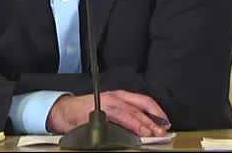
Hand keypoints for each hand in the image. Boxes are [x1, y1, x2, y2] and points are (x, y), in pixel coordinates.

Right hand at [46, 90, 168, 136]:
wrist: (65, 111)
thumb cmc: (87, 109)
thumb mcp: (110, 106)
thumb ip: (126, 113)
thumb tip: (146, 125)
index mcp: (119, 95)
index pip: (143, 101)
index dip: (156, 111)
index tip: (165, 122)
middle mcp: (113, 98)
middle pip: (137, 109)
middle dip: (151, 121)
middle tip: (161, 131)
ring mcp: (105, 107)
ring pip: (127, 114)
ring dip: (139, 125)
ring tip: (149, 134)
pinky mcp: (96, 116)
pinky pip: (112, 123)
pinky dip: (122, 129)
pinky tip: (129, 136)